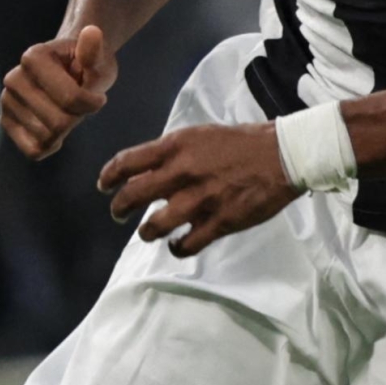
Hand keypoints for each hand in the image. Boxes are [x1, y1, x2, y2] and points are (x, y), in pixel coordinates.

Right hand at [0, 25, 117, 159]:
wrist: (70, 70)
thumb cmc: (87, 65)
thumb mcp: (99, 59)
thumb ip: (94, 52)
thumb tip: (92, 31)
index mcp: (33, 57)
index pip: (71, 99)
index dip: (93, 103)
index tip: (98, 95)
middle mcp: (13, 78)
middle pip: (59, 122)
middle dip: (78, 118)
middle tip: (81, 104)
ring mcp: (6, 101)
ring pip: (47, 138)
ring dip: (66, 130)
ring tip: (67, 109)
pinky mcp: (5, 121)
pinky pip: (34, 150)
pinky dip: (51, 144)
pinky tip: (56, 128)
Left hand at [98, 122, 300, 257]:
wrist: (281, 155)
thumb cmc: (240, 142)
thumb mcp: (199, 136)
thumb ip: (172, 153)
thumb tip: (148, 170)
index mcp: (175, 147)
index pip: (127, 162)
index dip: (109, 177)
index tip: (104, 186)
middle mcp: (181, 173)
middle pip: (132, 196)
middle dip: (119, 208)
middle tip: (118, 213)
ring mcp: (199, 200)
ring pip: (155, 226)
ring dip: (146, 232)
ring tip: (147, 233)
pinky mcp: (219, 222)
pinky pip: (187, 245)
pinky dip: (177, 248)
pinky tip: (177, 246)